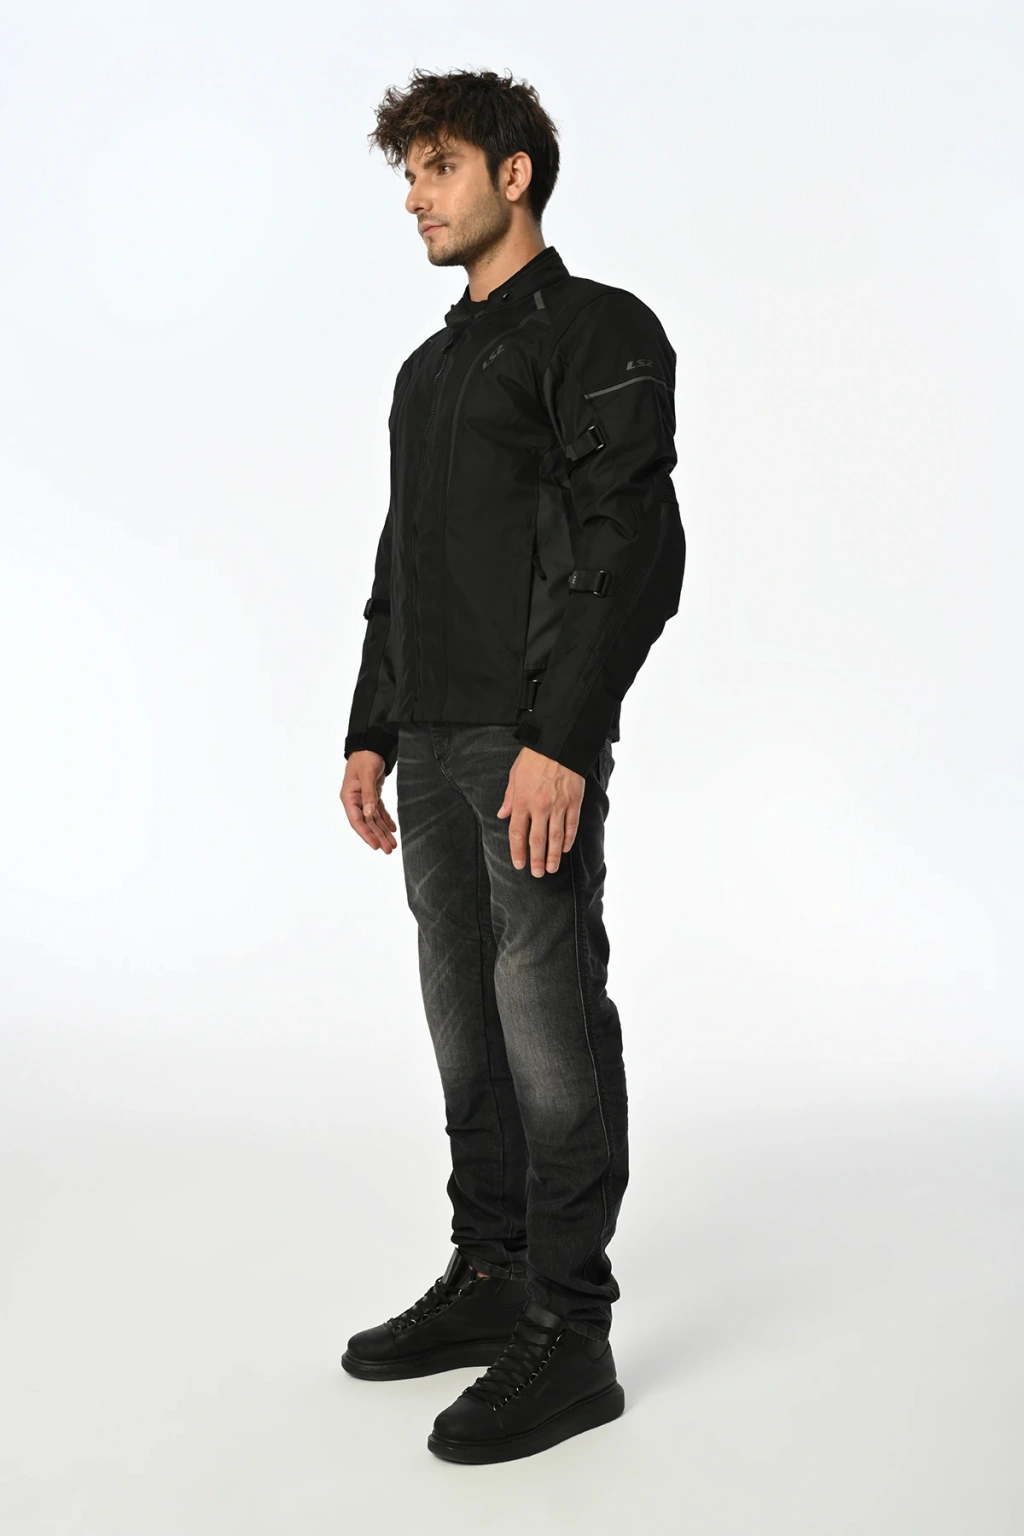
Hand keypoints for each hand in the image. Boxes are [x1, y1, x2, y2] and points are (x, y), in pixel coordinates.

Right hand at [340, 750, 397, 852]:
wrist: (371, 746)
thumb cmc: (365, 758)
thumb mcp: (367, 775)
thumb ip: (369, 795)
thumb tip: (368, 814)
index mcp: (349, 797)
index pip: (357, 820)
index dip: (366, 834)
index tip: (375, 845)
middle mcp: (355, 800)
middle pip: (367, 823)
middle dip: (378, 836)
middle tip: (388, 849)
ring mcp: (363, 799)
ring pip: (373, 819)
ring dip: (383, 831)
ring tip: (392, 844)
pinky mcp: (372, 795)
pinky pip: (379, 811)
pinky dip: (386, 820)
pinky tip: (392, 829)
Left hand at [496, 747, 583, 875]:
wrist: (559, 744)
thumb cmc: (534, 757)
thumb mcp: (514, 775)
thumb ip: (509, 798)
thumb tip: (502, 815)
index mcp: (522, 801)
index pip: (518, 833)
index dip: (518, 851)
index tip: (519, 864)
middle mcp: (540, 807)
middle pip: (537, 840)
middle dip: (537, 860)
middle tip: (538, 874)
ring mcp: (558, 806)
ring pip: (556, 838)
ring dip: (554, 856)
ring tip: (552, 869)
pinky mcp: (574, 802)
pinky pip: (571, 826)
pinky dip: (569, 839)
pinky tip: (566, 849)